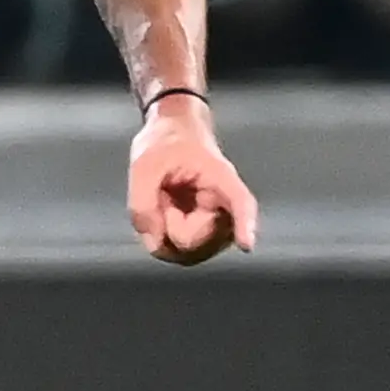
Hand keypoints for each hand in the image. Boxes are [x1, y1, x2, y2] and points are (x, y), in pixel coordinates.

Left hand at [129, 97, 258, 265]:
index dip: (244, 225)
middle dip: (168, 226)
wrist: (173, 136)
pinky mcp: (206, 240)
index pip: (239, 203)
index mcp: (220, 178)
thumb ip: (143, 204)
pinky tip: (165, 215)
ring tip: (165, 202)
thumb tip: (156, 244)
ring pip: (187, 253)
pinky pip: (181, 254)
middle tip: (162, 195)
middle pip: (195, 241)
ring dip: (164, 233)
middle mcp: (226, 208)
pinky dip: (164, 239)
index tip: (246, 244)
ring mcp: (217, 228)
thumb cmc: (166, 143)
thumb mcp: (144, 165)